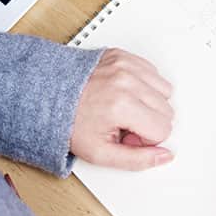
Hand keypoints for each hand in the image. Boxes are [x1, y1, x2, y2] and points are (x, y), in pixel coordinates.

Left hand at [71, 48, 174, 169]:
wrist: (48, 96)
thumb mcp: (100, 153)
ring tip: (125, 108)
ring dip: (150, 103)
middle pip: (167, 110)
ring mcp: (126, 65)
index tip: (127, 136)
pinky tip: (124, 93)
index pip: (163, 129)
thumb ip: (137, 159)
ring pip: (165, 90)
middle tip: (123, 124)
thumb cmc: (70, 123)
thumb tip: (164, 155)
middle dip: (149, 122)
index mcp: (122, 106)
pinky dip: (144, 85)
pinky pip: (153, 72)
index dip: (146, 139)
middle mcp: (127, 81)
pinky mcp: (124, 56)